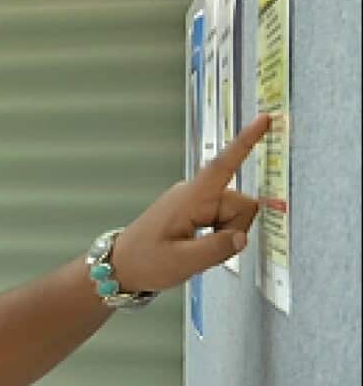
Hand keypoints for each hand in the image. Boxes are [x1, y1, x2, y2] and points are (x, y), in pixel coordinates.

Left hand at [110, 114, 272, 291]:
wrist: (121, 266)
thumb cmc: (145, 261)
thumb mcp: (182, 262)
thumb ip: (217, 249)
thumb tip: (241, 237)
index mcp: (190, 199)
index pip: (222, 165)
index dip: (245, 142)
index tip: (264, 119)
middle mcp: (194, 194)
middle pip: (241, 204)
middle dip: (234, 229)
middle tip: (204, 250)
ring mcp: (194, 202)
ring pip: (234, 215)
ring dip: (225, 235)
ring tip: (195, 249)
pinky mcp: (194, 210)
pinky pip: (223, 220)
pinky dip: (218, 235)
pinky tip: (198, 245)